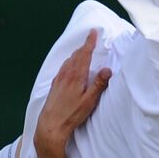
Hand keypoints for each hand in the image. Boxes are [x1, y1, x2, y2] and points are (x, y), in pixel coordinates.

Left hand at [34, 31, 112, 157]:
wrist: (50, 125)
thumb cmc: (71, 114)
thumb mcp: (89, 101)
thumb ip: (98, 84)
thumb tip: (107, 69)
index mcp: (76, 76)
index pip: (84, 54)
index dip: (89, 42)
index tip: (93, 32)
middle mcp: (66, 75)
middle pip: (76, 56)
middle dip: (84, 46)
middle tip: (90, 39)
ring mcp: (59, 79)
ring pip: (68, 61)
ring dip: (76, 54)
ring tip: (82, 51)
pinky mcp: (54, 85)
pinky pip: (63, 68)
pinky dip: (69, 62)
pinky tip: (69, 66)